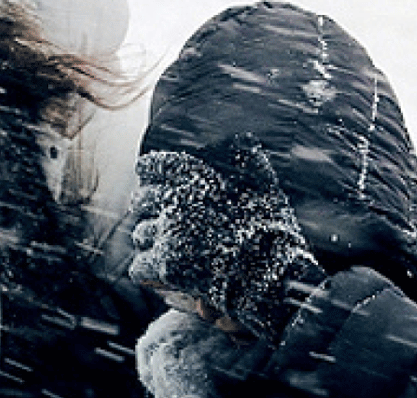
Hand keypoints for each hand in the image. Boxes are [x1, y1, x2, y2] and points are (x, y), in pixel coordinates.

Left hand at [129, 136, 324, 340]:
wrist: (276, 277)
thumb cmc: (272, 232)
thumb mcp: (265, 186)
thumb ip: (248, 159)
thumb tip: (242, 139)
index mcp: (195, 176)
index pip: (152, 165)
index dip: (150, 173)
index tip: (148, 179)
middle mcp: (176, 200)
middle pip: (141, 201)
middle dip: (149, 210)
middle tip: (163, 221)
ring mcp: (169, 233)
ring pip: (141, 233)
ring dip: (152, 241)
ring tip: (171, 249)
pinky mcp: (166, 265)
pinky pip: (140, 266)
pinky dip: (149, 271)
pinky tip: (163, 272)